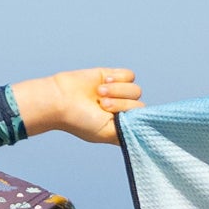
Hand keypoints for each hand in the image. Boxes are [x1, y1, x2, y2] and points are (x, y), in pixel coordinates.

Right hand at [13, 68, 143, 143]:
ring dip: (118, 90)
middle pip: (139, 104)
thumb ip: (130, 132)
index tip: (121, 117)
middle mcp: (122, 109)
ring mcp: (118, 92)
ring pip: (135, 90)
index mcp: (122, 124)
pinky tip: (104, 81)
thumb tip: (148, 130)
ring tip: (99, 93)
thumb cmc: (81, 121)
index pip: (143, 119)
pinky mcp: (112, 76)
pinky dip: (118, 78)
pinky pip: (129, 75)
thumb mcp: (108, 133)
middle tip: (102, 105)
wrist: (60, 101)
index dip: (135, 117)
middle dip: (121, 104)